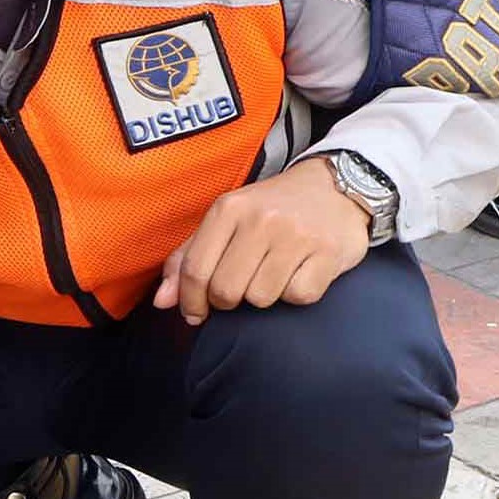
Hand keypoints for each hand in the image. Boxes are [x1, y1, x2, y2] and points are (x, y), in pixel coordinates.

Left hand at [153, 157, 370, 322]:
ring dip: (264, 296)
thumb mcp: (227, 220)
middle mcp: (261, 219)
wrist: (336, 186)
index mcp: (229, 208)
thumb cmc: (273, 208)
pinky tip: (300, 273)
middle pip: (226, 291)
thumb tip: (162, 301)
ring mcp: (296, 236)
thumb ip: (190, 257)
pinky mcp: (327, 254)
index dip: (190, 301)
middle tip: (241, 287)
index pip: (195, 270)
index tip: (196, 313)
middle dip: (228, 300)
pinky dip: (296, 294)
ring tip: (273, 273)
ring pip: (260, 299)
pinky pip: (298, 297)